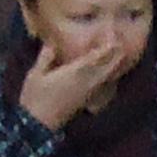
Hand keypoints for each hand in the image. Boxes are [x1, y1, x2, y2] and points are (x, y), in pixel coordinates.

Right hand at [19, 20, 139, 130]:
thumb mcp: (35, 74)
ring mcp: (91, 91)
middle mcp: (89, 81)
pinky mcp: (89, 99)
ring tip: (119, 52)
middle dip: (118, 53)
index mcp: (77, 72)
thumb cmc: (36, 97)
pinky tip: (110, 73)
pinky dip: (111, 76)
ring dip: (116, 63)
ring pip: (110, 75)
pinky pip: (106, 84)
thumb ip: (46, 57)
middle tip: (120, 40)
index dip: (108, 44)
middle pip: (110, 65)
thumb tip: (52, 42)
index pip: (98, 56)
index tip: (114, 32)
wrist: (39, 124)